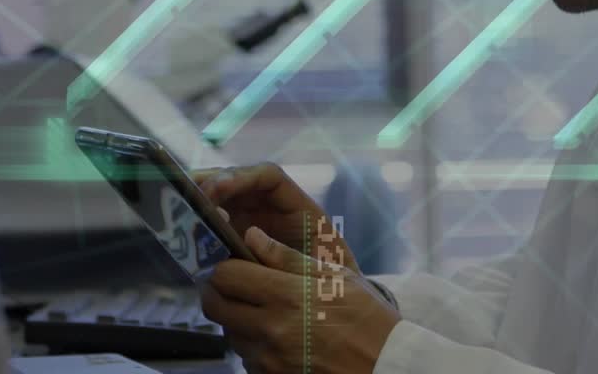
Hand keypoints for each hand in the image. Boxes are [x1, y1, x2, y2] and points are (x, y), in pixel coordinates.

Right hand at [193, 163, 360, 273]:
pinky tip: (185, 235)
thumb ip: (289, 254)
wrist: (331, 313)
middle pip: (237, 182)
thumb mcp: (320, 270)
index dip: (241, 177)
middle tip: (190, 195)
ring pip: (221, 203)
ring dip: (200, 202)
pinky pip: (213, 230)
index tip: (218, 189)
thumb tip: (250, 237)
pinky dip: (198, 230)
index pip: (268, 177)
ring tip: (182, 211)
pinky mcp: (234, 246)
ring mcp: (252, 226)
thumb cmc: (333, 288)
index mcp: (297, 208)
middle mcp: (272, 212)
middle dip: (211, 183)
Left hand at [201, 226, 401, 373]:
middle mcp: (269, 330)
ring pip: (228, 332)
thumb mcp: (334, 277)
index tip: (235, 262)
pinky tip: (277, 336)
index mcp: (285, 296)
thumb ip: (287, 258)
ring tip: (266, 311)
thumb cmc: (366, 317)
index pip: (225, 276)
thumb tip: (252, 237)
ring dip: (237, 319)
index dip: (225, 265)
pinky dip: (253, 345)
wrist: (383, 366)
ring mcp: (267, 359)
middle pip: (214, 305)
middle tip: (238, 284)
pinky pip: (245, 357)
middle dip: (220, 291)